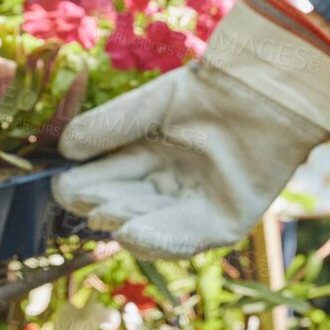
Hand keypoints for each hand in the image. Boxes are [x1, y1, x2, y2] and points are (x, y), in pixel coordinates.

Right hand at [51, 0, 329, 258]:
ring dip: (128, 224)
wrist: (265, 89)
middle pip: (129, 207)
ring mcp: (199, 207)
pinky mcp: (228, 221)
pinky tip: (133, 234)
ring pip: (154, 227)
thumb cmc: (209, 89)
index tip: (63, 185)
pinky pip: (191, 238)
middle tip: (89, 201)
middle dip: (108, 207)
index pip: (108, 182)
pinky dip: (161, 240)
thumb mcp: (149, 107)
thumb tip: (63, 151)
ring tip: (106, 217)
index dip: (86, 187)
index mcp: (149, 160)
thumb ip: (108, 127)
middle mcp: (171, 188)